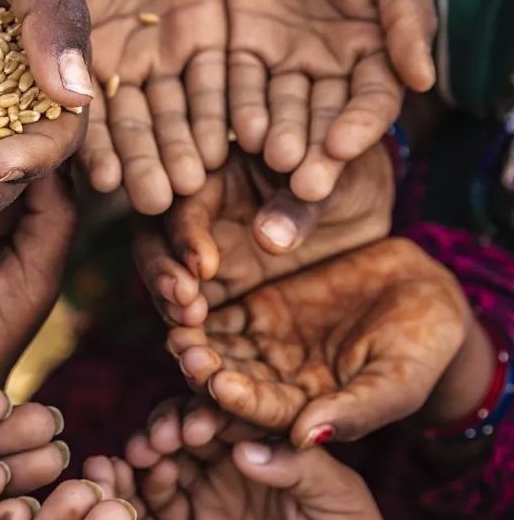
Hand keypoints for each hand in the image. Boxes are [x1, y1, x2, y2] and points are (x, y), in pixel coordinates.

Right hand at [41, 0, 226, 213]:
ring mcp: (160, 57)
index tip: (106, 183)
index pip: (80, 115)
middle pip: (131, 126)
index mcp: (69, 59)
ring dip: (182, 148)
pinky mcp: (205, 40)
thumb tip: (66, 92)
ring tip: (194, 183)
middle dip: (145, 163)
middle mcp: (115, 69)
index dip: (92, 149)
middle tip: (158, 201)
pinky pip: (216, 82)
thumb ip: (58, 20)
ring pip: (174, 113)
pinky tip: (229, 143)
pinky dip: (221, 112)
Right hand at [129, 411, 445, 519]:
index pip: (232, 412)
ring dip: (149, 448)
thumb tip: (244, 448)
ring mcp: (209, 493)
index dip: (210, 411)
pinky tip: (139, 479)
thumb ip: (296, 469)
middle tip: (163, 437)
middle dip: (170, 424)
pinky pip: (157, 502)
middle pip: (189, 427)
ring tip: (143, 453)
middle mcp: (233, 459)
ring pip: (166, 457)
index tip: (197, 423)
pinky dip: (142, 486)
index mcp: (270, 441)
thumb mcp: (339, 501)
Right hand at [134, 143, 392, 324]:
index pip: (186, 201)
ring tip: (188, 328)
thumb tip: (267, 240)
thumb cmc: (345, 174)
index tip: (204, 267)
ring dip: (169, 301)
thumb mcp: (333, 181)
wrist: (364, 202)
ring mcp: (205, 250)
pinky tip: (201, 348)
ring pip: (166, 275)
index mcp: (218, 171)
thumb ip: (300, 206)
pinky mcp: (219, 285)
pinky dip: (192, 327)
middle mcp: (199, 211)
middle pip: (155, 239)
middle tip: (182, 302)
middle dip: (161, 271)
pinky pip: (193, 307)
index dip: (187, 234)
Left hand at [169, 238, 468, 446]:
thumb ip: (355, 410)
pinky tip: (184, 298)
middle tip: (187, 355)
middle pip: (232, 385)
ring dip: (197, 343)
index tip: (221, 386)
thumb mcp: (397, 382)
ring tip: (179, 329)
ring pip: (220, 351)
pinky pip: (221, 314)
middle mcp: (273, 386)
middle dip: (207, 373)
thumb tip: (305, 438)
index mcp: (304, 413)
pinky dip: (202, 309)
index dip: (243, 402)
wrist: (424, 291)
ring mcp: (261, 349)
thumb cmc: (422, 347)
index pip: (267, 414)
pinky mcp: (254, 312)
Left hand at [224, 0, 434, 201]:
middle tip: (304, 184)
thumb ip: (403, 16)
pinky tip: (236, 130)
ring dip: (275, 137)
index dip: (360, 126)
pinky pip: (237, 85)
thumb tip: (423, 78)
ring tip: (271, 158)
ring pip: (279, 110)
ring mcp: (282, 63)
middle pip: (322, 120)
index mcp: (374, 53)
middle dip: (315, 151)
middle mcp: (327, 69)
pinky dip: (237, 109)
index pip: (371, 101)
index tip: (343, 147)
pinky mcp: (238, 50)